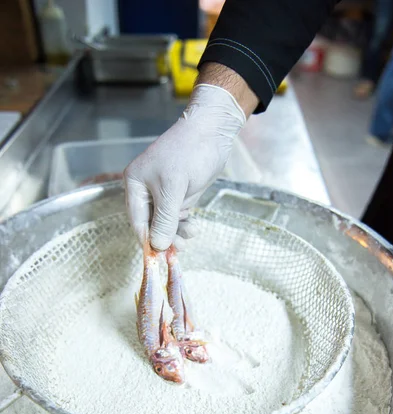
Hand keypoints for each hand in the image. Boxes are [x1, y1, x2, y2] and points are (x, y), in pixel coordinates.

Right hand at [124, 83, 246, 250]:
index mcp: (135, 184)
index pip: (137, 220)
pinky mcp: (180, 195)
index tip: (158, 257)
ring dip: (177, 233)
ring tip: (190, 235)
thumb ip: (165, 218)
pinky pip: (178, 217)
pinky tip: (193, 227)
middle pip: (151, 224)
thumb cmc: (189, 153)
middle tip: (178, 250)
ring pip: (166, 223)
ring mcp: (164, 194)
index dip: (147, 240)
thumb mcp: (174, 188)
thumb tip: (158, 245)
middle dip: (164, 237)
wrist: (213, 132)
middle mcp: (146, 190)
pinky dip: (185, 225)